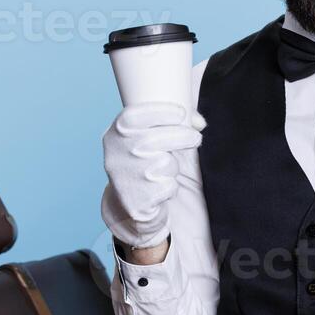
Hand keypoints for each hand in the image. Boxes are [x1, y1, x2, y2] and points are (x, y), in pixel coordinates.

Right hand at [101, 101, 206, 248]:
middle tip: (196, 138)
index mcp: (117, 133)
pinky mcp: (135, 201)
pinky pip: (167, 187)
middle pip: (153, 140)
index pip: (133, 117)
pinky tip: (160, 188)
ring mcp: (124, 178)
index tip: (181, 113)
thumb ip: (175, 122)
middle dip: (182, 136)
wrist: (132, 202)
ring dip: (172, 167)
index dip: (160, 112)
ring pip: (163, 164)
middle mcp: (115, 154)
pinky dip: (170, 188)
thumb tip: (199, 122)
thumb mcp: (152, 135)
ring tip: (165, 170)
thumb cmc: (148, 160)